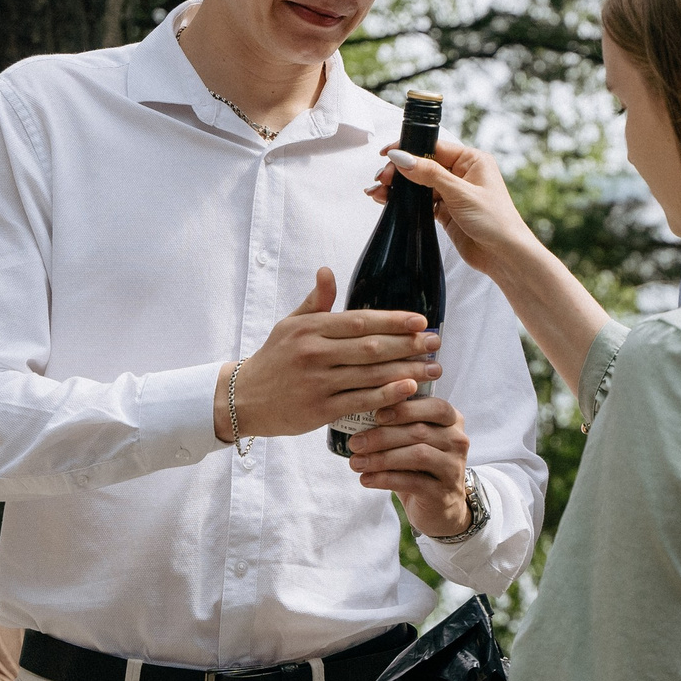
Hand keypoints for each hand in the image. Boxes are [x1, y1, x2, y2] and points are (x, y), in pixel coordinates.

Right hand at [217, 268, 437, 440]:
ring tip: (433, 367)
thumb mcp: (290, 325)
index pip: (359, 321)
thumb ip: (316, 302)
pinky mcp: (319, 410)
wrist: (244, 398)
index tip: (421, 320)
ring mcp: (317, 383)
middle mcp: (314, 353)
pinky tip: (409, 388)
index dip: (393, 321)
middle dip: (408, 344)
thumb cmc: (274, 358)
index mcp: (310, 328)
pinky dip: (387, 395)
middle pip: (370, 347)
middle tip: (435, 342)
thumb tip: (327, 271)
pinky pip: (361, 401)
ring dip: (406, 370)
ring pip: (370, 374)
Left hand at [345, 394, 472, 536]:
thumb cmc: (421, 466)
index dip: (405, 409)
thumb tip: (362, 411)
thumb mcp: (414, 440)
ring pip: (417, 455)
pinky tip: (366, 479)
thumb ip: (399, 424)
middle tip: (355, 442)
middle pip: (420, 432)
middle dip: (383, 436)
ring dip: (381, 458)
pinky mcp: (442, 493)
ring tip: (356, 463)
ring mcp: (453, 468)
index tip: (376, 415)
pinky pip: (412, 482)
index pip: (434, 407)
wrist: (440, 507)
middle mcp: (457, 442)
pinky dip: (385, 479)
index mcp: (452, 421)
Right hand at [372, 137, 537, 273]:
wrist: (504, 256)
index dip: (409, 149)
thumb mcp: (459, 193)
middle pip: (423, 164)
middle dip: (400, 170)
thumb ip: (429, 174)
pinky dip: (405, 201)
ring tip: (378, 191)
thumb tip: (401, 157)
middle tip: (382, 179)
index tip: (387, 155)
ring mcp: (453, 193)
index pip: (433, 147)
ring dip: (399, 187)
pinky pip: (421, 201)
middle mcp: (462, 174)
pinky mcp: (446, 212)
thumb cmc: (495, 221)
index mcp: (472, 160)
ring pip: (419, 184)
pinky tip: (389, 201)